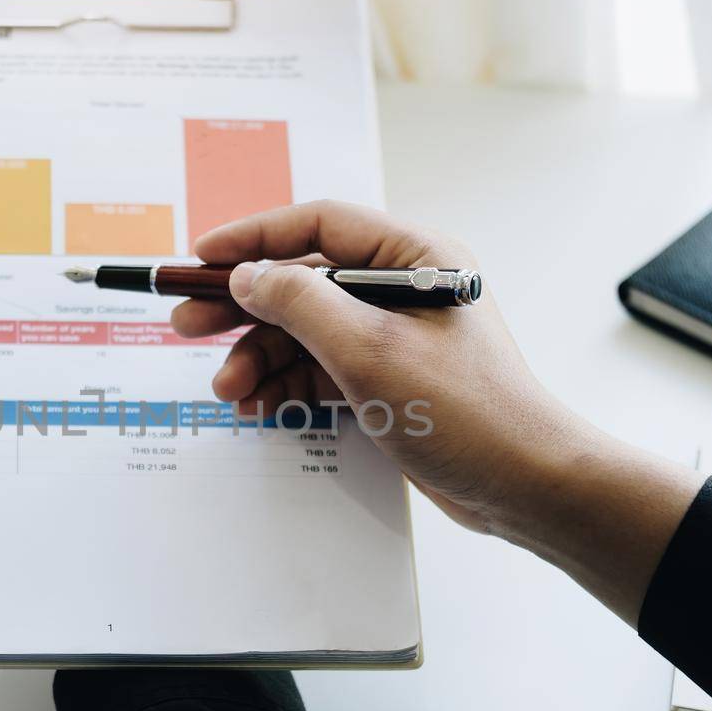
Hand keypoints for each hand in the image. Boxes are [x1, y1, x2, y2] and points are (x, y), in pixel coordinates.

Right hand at [172, 201, 575, 532]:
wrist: (524, 485)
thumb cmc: (467, 411)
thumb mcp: (369, 350)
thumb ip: (300, 304)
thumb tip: (247, 276)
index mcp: (414, 256)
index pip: (318, 225)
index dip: (252, 238)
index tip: (199, 257)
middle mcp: (404, 287)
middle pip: (303, 281)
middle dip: (243, 308)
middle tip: (187, 326)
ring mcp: (396, 336)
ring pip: (306, 331)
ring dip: (261, 356)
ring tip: (227, 388)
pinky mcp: (390, 379)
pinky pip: (322, 369)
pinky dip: (287, 385)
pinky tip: (259, 406)